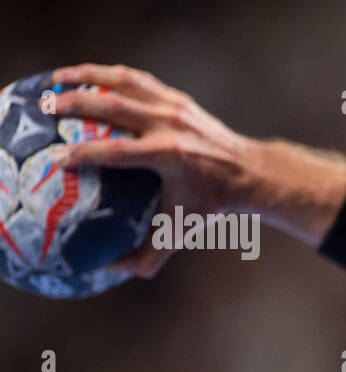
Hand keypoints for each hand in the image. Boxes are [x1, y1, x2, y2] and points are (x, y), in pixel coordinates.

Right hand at [48, 63, 255, 277]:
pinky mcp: (177, 98)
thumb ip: (148, 256)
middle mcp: (171, 126)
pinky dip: (107, 75)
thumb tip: (111, 270)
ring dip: (85, 76)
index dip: (84, 154)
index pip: (117, 151)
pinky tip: (83, 77)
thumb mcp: (180, 231)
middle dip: (74, 104)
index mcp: (170, 155)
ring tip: (54, 80)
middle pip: (113, 107)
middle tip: (43, 108)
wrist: (250, 173)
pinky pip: (136, 80)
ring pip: (123, 83)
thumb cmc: (211, 205)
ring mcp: (174, 107)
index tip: (57, 159)